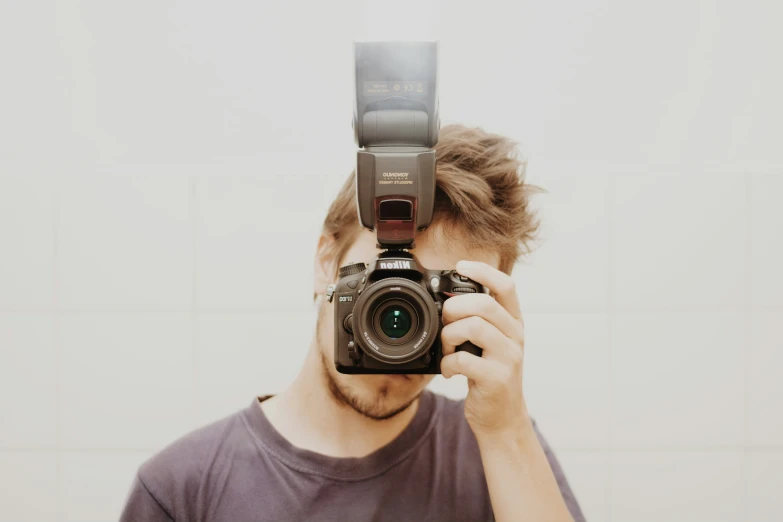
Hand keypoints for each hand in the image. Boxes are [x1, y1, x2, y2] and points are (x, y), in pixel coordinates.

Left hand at [440, 260, 529, 439]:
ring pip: (473, 327)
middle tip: (444, 323)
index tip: (461, 266)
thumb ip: (477, 320)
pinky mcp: (497, 378)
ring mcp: (509, 357)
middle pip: (484, 304)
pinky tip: (448, 371)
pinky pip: (462, 359)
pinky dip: (447, 363)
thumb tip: (445, 298)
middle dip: (454, 308)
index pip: (506, 285)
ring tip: (446, 349)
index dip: (483, 271)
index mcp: (513, 322)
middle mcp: (515, 336)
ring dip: (448, 336)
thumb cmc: (489, 375)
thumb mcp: (490, 343)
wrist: (502, 418)